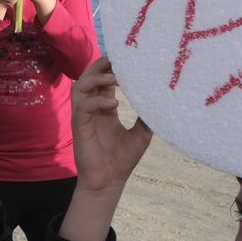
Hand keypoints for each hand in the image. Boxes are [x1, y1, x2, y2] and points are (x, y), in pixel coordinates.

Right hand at [71, 58, 151, 192]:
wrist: (110, 181)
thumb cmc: (122, 159)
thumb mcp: (142, 133)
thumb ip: (146, 116)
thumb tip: (162, 99)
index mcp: (104, 107)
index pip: (103, 80)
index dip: (111, 67)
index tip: (128, 59)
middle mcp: (92, 108)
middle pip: (89, 76)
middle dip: (101, 65)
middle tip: (118, 59)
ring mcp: (84, 116)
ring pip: (80, 86)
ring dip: (96, 79)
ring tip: (115, 78)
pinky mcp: (79, 127)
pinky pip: (83, 107)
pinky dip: (97, 102)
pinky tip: (114, 104)